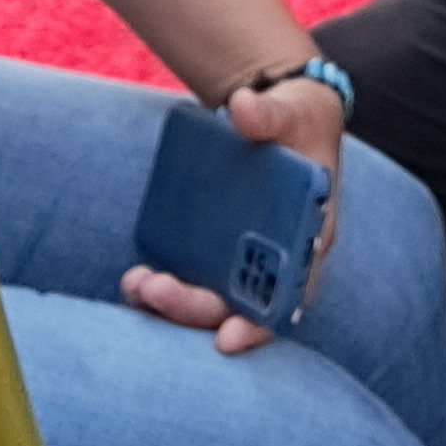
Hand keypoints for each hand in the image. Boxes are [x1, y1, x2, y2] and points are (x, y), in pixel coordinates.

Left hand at [121, 68, 351, 354]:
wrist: (281, 115)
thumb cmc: (297, 120)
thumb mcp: (292, 111)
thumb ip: (269, 114)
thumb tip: (242, 107)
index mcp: (309, 237)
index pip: (291, 296)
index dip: (262, 324)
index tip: (227, 338)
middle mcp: (277, 259)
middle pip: (240, 305)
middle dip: (195, 307)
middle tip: (155, 289)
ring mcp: (243, 257)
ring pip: (212, 300)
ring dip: (174, 303)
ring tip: (138, 285)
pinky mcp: (215, 248)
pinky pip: (191, 278)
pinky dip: (164, 287)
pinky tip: (136, 281)